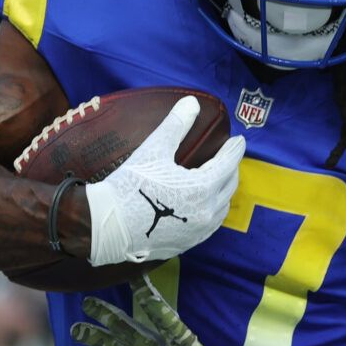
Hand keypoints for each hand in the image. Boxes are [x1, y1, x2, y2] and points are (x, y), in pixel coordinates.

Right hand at [83, 97, 245, 265]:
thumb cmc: (130, 185)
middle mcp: (206, 213)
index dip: (234, 150)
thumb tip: (191, 102)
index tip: (239, 141)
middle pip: (229, 186)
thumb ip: (175, 125)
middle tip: (228, 157)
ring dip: (223, 192)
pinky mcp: (187, 243)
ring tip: (219, 180)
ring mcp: (198, 231)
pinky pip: (209, 226)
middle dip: (230, 169)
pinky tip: (205, 206)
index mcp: (202, 188)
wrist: (107, 225)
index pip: (227, 164)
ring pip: (222, 208)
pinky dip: (212, 211)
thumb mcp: (153, 150)